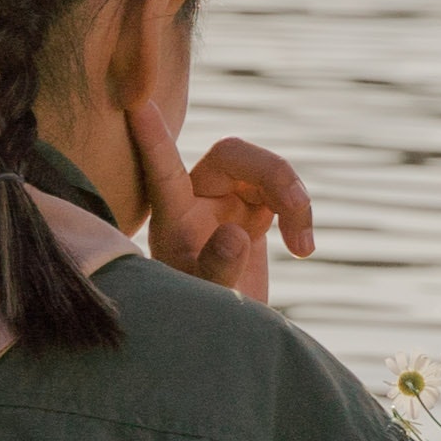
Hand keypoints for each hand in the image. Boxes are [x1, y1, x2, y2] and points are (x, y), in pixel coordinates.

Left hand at [129, 105, 314, 301]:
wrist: (224, 335)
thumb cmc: (203, 320)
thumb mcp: (207, 301)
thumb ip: (217, 270)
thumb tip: (235, 232)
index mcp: (172, 218)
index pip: (161, 171)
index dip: (153, 140)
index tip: (137, 104)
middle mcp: (196, 200)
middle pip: (233, 155)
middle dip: (273, 174)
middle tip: (298, 209)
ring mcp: (226, 202)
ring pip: (266, 169)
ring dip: (295, 199)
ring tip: (303, 247)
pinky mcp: (253, 211)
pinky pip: (283, 191)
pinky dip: (301, 213)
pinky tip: (303, 249)